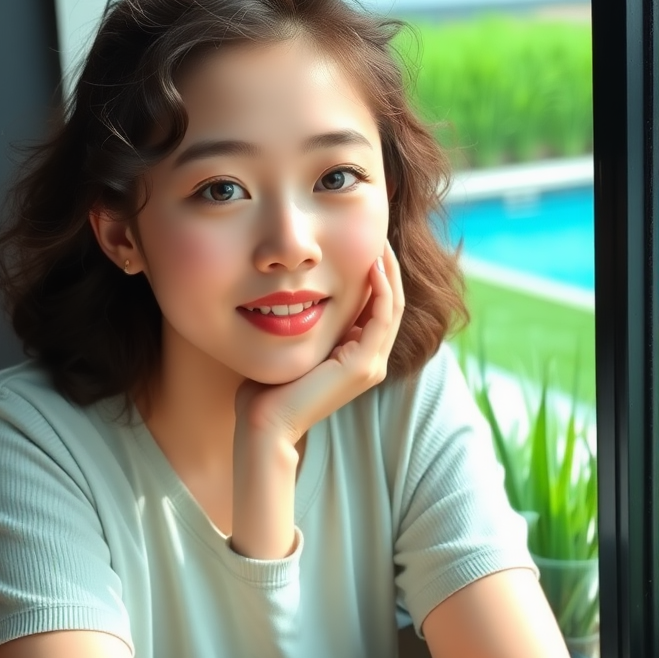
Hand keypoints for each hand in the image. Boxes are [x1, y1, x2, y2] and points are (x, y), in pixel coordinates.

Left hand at [235, 239, 404, 446]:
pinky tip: (371, 264)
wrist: (266, 422)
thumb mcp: (291, 344)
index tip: (363, 244)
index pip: (376, 307)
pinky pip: (382, 316)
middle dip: (387, 267)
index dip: (375, 275)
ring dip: (388, 272)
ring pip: (393, 306)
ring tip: (380, 242)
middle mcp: (370, 361)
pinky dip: (381, 288)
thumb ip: (302, 322)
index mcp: (355, 356)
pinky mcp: (363, 365)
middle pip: (391, 303)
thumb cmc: (266, 388)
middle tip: (380, 235)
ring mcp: (370, 364)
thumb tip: (291, 292)